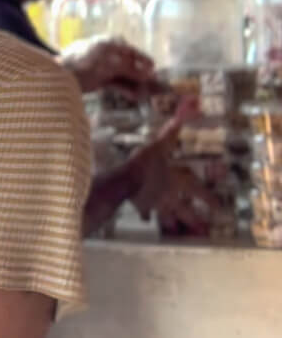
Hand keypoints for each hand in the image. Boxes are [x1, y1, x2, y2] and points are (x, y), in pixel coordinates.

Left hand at [58, 36, 159, 96]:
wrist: (60, 76)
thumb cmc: (84, 64)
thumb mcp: (109, 64)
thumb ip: (129, 68)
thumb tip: (149, 73)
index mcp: (108, 43)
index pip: (131, 51)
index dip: (143, 60)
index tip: (154, 68)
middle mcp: (106, 53)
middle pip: (128, 64)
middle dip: (140, 74)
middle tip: (154, 84)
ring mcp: (101, 67)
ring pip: (123, 75)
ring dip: (134, 83)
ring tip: (147, 93)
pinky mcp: (98, 81)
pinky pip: (116, 83)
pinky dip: (125, 89)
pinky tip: (135, 96)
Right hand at [128, 97, 216, 232]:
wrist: (124, 181)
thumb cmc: (145, 163)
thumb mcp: (158, 145)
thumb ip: (170, 134)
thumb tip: (183, 116)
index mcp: (179, 182)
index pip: (200, 193)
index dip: (210, 200)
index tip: (219, 209)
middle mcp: (171, 197)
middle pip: (186, 211)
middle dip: (194, 218)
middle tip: (201, 224)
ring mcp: (156, 204)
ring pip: (168, 217)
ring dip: (172, 221)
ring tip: (175, 227)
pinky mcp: (142, 207)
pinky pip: (145, 214)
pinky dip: (146, 215)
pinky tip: (145, 218)